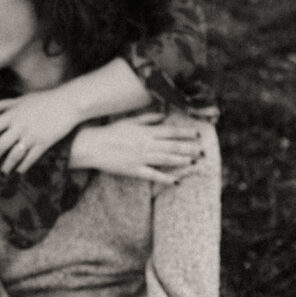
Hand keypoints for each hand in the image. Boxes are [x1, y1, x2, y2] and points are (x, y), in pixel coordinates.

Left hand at [0, 87, 78, 174]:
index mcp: (12, 114)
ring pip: (14, 154)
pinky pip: (31, 158)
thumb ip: (2, 104)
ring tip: (1, 174)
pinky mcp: (44, 143)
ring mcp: (32, 135)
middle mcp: (20, 126)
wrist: (69, 102)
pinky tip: (19, 172)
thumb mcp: (21, 99)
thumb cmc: (45, 99)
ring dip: (6, 165)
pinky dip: (24, 166)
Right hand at [70, 113, 202, 184]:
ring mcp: (141, 157)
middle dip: (189, 147)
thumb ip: (147, 118)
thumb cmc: (110, 132)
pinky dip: (165, 178)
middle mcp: (146, 143)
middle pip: (172, 145)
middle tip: (203, 150)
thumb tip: (163, 115)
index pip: (170, 131)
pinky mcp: (134, 170)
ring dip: (182, 160)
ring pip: (166, 159)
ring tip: (195, 161)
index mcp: (146, 131)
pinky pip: (153, 175)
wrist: (92, 145)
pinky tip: (176, 181)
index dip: (185, 132)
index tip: (198, 133)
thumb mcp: (129, 121)